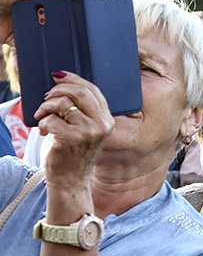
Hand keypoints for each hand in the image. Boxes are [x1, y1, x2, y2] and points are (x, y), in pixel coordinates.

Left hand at [35, 71, 114, 185]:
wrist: (71, 179)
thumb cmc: (74, 152)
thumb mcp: (87, 129)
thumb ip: (84, 110)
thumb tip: (63, 84)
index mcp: (108, 119)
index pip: (93, 90)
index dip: (73, 79)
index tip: (58, 76)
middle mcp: (102, 124)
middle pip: (79, 92)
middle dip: (58, 90)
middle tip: (46, 97)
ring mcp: (89, 132)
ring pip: (62, 104)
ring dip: (45, 108)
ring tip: (42, 117)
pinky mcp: (72, 139)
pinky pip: (51, 119)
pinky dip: (42, 123)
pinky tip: (44, 131)